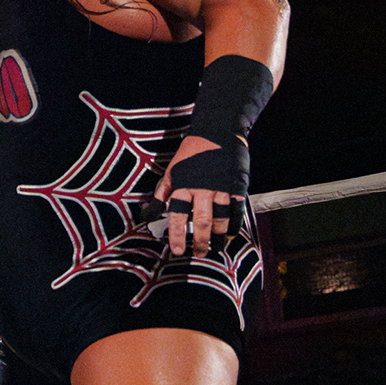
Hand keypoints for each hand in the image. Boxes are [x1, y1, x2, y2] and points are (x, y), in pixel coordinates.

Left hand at [153, 134, 236, 257]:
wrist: (218, 131)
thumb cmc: (191, 152)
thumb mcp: (172, 170)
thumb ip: (163, 192)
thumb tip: (148, 212)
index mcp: (183, 186)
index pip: (176, 215)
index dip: (176, 235)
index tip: (177, 251)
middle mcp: (202, 189)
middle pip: (200, 221)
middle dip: (199, 241)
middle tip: (199, 254)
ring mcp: (221, 187)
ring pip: (220, 218)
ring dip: (218, 236)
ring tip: (216, 248)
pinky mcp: (237, 185)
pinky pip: (236, 209)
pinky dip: (235, 223)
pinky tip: (232, 233)